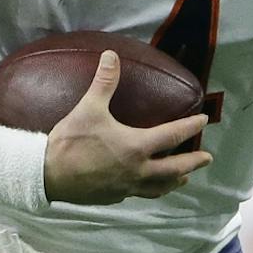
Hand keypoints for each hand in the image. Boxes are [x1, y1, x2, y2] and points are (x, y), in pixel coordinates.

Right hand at [43, 51, 211, 204]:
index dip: (191, 127)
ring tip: (183, 178)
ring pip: (159, 187)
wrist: (46, 174)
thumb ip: (104, 82)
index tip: (203, 121)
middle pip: (174, 169)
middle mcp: (137, 170)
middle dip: (193, 162)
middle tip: (206, 158)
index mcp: (136, 146)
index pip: (173, 135)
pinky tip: (146, 185)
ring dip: (174, 181)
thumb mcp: (89, 108)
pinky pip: (137, 193)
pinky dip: (148, 189)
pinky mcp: (112, 197)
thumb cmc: (70, 141)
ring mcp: (126, 186)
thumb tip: (111, 55)